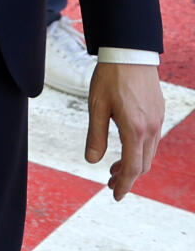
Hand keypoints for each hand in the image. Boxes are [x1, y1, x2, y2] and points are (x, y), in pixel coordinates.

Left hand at [85, 61, 166, 200]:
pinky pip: (152, 141)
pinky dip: (140, 151)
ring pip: (149, 154)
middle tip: (110, 183)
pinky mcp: (158, 114)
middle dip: (127, 178)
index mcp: (135, 129)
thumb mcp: (96, 107)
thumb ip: (96, 136)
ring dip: (134, 165)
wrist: (130, 54)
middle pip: (142, 164)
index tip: (116, 196)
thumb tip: (92, 161)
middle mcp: (151, 129)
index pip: (133, 168)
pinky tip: (127, 148)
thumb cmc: (110, 79)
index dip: (124, 185)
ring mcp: (157, 121)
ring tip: (114, 168)